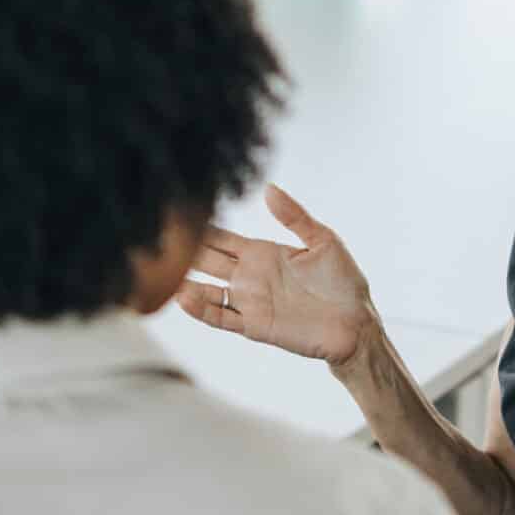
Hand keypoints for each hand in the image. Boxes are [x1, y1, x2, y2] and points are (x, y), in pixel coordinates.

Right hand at [177, 184, 377, 365]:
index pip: (222, 238)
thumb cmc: (344, 282)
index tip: (177, 213)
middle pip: (207, 260)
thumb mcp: (323, 240)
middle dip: (184, 251)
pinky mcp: (254, 326)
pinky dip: (201, 309)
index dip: (201, 228)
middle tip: (157, 237)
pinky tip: (183, 297)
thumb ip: (294, 216)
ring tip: (161, 270)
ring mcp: (249, 302)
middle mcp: (249, 276)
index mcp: (262, 252)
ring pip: (207, 289)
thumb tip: (268, 189)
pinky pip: (221, 317)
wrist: (357, 323)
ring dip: (185, 281)